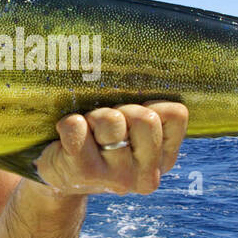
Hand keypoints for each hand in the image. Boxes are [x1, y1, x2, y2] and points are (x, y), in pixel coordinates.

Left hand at [34, 101, 188, 195]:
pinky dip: (69, 124)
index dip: (151, 104)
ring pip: (112, 120)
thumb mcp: (132, 129)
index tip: (132, 116)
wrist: (61, 178)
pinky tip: (68, 137)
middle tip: (104, 125)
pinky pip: (77, 129)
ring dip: (94, 116)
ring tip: (88, 130)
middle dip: (121, 110)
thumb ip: (146, 108)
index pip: (176, 115)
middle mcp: (147, 175)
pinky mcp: (85, 174)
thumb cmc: (101, 142)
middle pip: (145, 118)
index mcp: (164, 159)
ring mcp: (117, 178)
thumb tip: (145, 59)